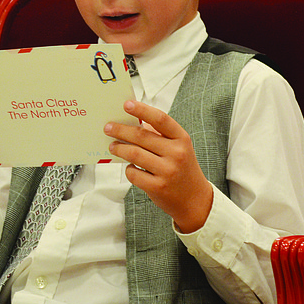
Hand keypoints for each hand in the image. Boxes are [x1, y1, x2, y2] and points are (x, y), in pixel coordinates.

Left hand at [105, 100, 213, 232]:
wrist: (195, 199)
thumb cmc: (183, 169)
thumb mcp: (179, 148)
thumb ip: (160, 135)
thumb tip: (134, 123)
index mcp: (182, 139)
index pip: (161, 119)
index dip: (143, 110)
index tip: (127, 104)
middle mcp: (176, 153)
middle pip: (142, 136)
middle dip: (121, 130)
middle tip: (108, 127)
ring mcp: (167, 171)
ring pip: (134, 154)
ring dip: (119, 149)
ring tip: (113, 146)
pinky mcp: (158, 187)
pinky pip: (134, 174)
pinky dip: (128, 169)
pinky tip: (129, 167)